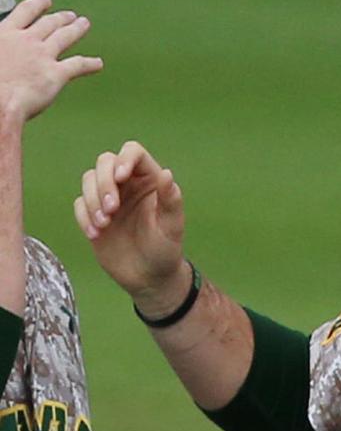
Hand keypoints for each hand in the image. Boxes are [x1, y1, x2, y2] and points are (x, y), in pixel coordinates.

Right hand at [0, 0, 101, 123]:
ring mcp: (43, 55)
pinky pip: (78, 65)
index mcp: (6, 33)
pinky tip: (98, 64)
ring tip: (84, 24)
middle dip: (61, 18)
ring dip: (76, 30)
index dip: (38, 5)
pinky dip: (90, 64)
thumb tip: (5, 54)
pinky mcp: (56, 74)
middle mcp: (27, 40)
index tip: (46, 0)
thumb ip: (2, 48)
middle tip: (71, 16)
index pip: (25, 12)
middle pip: (49, 24)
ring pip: (64, 37)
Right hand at [75, 141, 191, 315]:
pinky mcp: (93, 213)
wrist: (149, 277)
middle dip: (104, 182)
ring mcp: (108, 197)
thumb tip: (166, 173)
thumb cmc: (165, 250)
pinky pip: (79, 203)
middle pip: (105, 161)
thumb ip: (171, 200)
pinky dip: (84, 216)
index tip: (121, 178)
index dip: (124, 159)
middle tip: (112, 209)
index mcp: (149, 181)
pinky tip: (96, 234)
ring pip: (89, 179)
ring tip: (104, 224)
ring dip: (92, 200)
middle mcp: (127, 184)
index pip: (133, 153)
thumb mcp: (172, 226)